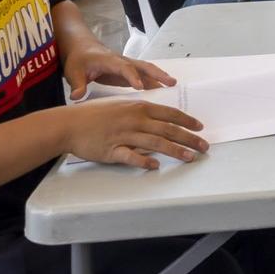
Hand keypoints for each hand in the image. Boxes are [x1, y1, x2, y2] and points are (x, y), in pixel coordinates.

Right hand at [58, 98, 207, 169]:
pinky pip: (131, 156)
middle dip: (189, 138)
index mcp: (139, 108)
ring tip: (190, 158)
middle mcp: (135, 120)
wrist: (70, 124)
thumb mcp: (122, 106)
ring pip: (156, 143)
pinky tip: (156, 166)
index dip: (187, 121)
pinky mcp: (112, 150)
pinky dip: (144, 161)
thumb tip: (160, 119)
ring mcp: (124, 135)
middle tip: (204, 146)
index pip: (170, 114)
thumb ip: (141, 112)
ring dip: (175, 151)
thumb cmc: (95, 115)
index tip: (200, 128)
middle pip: (168, 129)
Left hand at [62, 45, 174, 99]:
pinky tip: (160, 92)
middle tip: (171, 83)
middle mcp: (122, 61)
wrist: (80, 47)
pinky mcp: (125, 72)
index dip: (132, 77)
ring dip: (159, 78)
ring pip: (145, 70)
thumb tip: (77, 97)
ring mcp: (125, 66)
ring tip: (173, 87)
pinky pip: (142, 76)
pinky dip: (152, 82)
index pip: (124, 68)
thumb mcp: (73, 72)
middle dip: (157, 74)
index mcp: (110, 61)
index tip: (140, 87)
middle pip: (143, 66)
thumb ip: (77, 85)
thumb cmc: (78, 58)